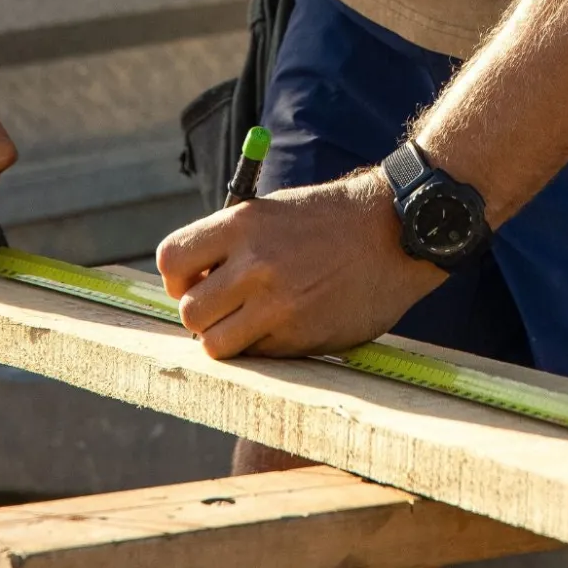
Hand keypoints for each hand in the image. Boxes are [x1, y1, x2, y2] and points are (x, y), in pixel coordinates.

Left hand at [157, 170, 440, 360]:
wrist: (396, 231)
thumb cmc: (333, 218)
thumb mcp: (275, 210)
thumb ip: (232, 243)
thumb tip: (192, 282)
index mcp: (243, 223)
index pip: (171, 259)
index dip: (177, 278)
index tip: (195, 281)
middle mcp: (254, 264)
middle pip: (189, 311)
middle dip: (202, 314)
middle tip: (227, 306)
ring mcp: (277, 304)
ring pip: (214, 344)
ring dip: (227, 337)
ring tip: (253, 320)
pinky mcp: (300, 337)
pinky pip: (256, 356)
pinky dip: (263, 348)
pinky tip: (289, 323)